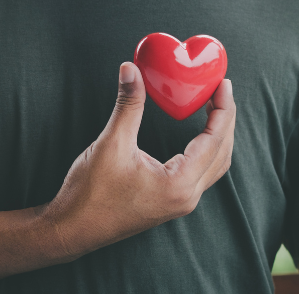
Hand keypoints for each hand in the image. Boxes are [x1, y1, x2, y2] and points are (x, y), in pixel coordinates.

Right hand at [39, 62, 235, 259]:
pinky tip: (197, 135)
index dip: (222, 108)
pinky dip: (206, 150)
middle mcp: (186, 197)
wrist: (72, 229)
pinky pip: (201, 174)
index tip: (223, 84)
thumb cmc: (90, 194)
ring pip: (214, 166)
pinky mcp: (170, 202)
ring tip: (213, 108)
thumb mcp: (111, 144)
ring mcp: (179, 203)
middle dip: (225, 119)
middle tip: (221, 90)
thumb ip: (128, 105)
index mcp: (179, 184)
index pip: (215, 140)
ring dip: (218, 136)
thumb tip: (131, 69)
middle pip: (222, 153)